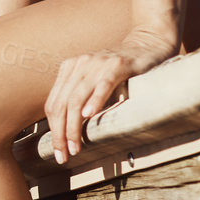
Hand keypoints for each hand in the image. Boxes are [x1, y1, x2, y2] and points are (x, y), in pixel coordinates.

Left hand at [44, 24, 179, 163]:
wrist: (147, 44)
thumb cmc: (120, 70)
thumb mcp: (94, 82)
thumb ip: (80, 98)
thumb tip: (67, 131)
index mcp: (69, 69)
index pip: (53, 104)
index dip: (52, 130)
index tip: (57, 151)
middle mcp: (79, 65)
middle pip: (61, 104)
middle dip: (59, 133)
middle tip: (64, 155)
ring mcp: (97, 63)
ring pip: (77, 98)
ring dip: (73, 126)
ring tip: (75, 146)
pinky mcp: (118, 65)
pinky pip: (102, 84)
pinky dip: (94, 100)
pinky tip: (89, 116)